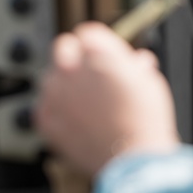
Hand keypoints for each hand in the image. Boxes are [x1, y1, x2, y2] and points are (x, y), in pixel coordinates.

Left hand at [33, 22, 179, 176]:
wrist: (133, 159)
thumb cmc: (144, 120)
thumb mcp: (148, 82)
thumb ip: (133, 66)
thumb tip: (135, 62)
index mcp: (96, 50)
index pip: (87, 33)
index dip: (98, 47)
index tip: (104, 58)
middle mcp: (69, 66)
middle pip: (63, 49)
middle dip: (76, 60)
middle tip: (92, 80)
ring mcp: (53, 92)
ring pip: (51, 78)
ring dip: (65, 87)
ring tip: (88, 107)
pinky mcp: (44, 117)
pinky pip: (44, 106)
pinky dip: (57, 112)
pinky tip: (77, 123)